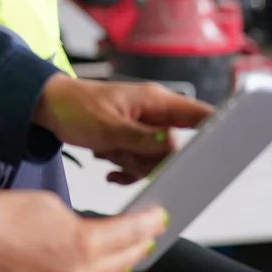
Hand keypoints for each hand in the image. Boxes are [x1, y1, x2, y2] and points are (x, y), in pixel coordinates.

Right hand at [0, 190, 165, 271]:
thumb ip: (84, 222)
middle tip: (154, 230)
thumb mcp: (55, 206)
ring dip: (125, 261)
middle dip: (142, 243)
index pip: (130, 233)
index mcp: (83, 245)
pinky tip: (107, 266)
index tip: (160, 215)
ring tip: (137, 247)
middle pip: (125, 260)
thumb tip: (96, 232)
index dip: (149, 223)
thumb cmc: (7, 216)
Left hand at [34, 76, 212, 183]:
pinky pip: (141, 164)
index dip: (216, 129)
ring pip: (156, 160)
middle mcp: (154, 115)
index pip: (198, 114)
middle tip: (124, 153)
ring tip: (108, 152)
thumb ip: (141, 139)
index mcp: (155, 102)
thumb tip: (173, 146)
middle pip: (176, 148)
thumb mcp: (108, 128)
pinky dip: (125, 170)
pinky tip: (109, 168)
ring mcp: (143, 129)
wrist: (49, 107)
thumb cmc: (75, 107)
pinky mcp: (131, 141)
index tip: (222, 149)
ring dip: (133, 164)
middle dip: (152, 160)